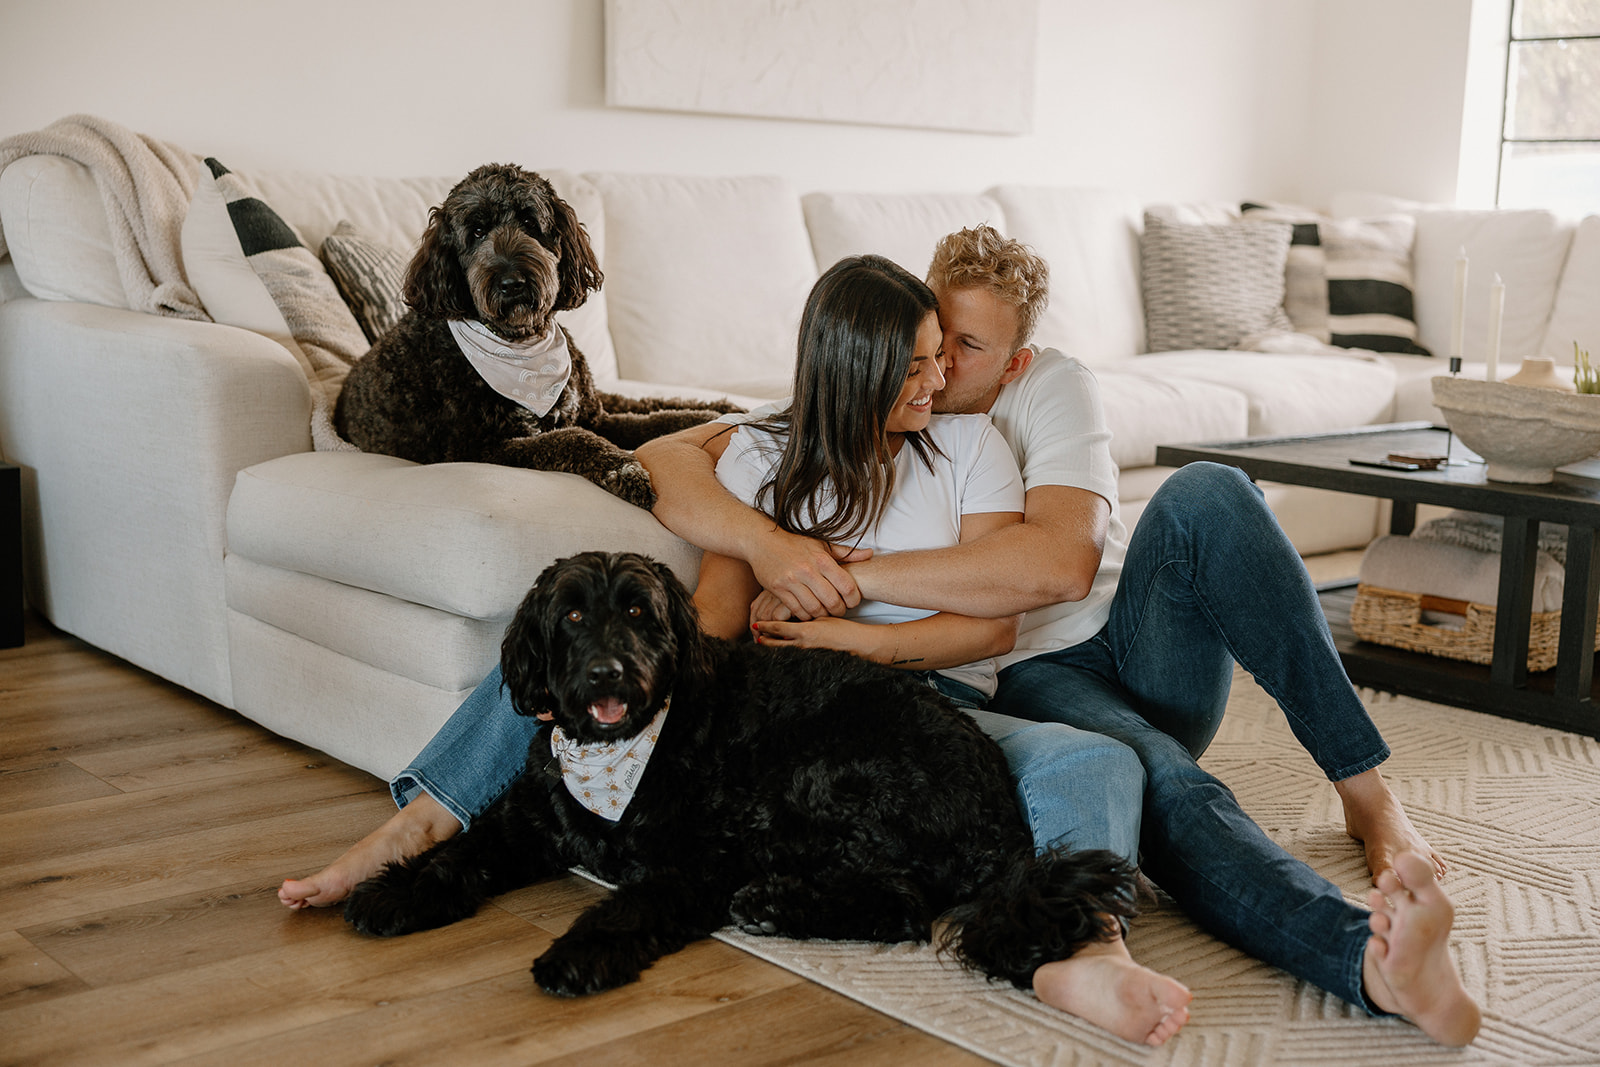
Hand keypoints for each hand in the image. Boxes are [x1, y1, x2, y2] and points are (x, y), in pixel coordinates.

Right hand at [748, 531, 870, 620]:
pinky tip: (808, 611)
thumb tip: (869, 554)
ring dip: (822, 615)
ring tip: (824, 612)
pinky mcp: (778, 589)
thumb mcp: (822, 545)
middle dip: (839, 611)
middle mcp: (808, 570)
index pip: (847, 586)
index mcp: (822, 559)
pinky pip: (797, 610)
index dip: (854, 599)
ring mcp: (792, 581)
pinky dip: (805, 615)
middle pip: (832, 602)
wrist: (762, 541)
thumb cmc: (794, 544)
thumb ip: (846, 553)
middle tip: (839, 610)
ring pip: (815, 609)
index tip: (852, 602)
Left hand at [751, 616, 878, 658]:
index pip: (779, 628)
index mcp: (805, 631)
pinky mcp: (812, 661)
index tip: (756, 624)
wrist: (860, 644)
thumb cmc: (845, 628)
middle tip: (754, 637)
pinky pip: (794, 656)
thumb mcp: (824, 618)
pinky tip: (781, 651)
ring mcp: (807, 655)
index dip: (765, 626)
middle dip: (764, 640)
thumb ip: (808, 617)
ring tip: (762, 643)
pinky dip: (785, 653)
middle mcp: (803, 644)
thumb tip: (793, 612)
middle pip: (776, 644)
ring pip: (783, 652)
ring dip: (772, 647)